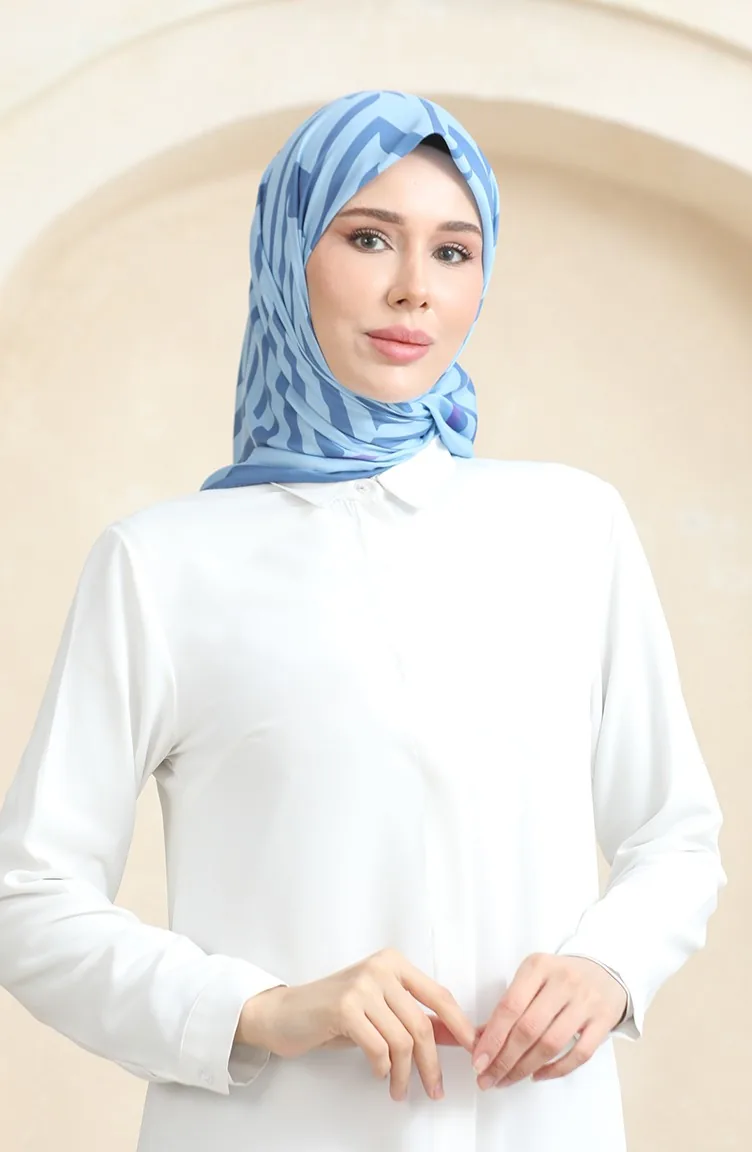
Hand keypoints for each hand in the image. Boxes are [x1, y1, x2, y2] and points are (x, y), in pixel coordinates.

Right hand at [237, 948, 475, 1101]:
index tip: (473, 1049)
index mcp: (393, 963)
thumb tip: (451, 1035)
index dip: (459, 1025)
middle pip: (421, 1025)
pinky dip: (382, 1068)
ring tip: (401, 1090)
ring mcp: (362, 986)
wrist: (284, 1013)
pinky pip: (378, 1048)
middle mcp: (380, 969)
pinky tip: (378, 1074)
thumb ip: (411, 1016)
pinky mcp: (344, 1007)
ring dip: (405, 1074)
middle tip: (434, 1088)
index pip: (439, 995)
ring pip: (402, 1041)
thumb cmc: (332, 1012)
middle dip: (431, 1064)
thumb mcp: (378, 1009)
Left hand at [471, 954, 627, 1089]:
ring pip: (551, 1044)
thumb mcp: (532, 978)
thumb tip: (479, 1039)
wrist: (604, 972)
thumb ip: (509, 1005)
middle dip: (504, 1059)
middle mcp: (563, 982)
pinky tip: (537, 1075)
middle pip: (528, 1029)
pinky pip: (579, 1054)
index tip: (478, 1061)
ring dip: (524, 1068)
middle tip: (488, 1078)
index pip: (510, 1006)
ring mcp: (586, 1002)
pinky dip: (556, 1070)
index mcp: (538, 966)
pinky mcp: (603, 1021)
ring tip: (506, 1080)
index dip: (493, 1037)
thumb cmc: (559, 978)